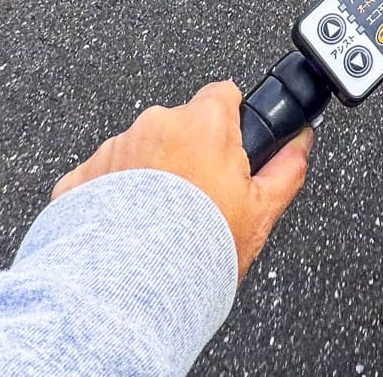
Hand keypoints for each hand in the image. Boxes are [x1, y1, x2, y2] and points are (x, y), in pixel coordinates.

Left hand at [52, 81, 312, 277]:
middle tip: (198, 199)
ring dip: (149, 175)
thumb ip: (287, 168)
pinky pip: (102, 178)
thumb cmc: (200, 247)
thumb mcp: (262, 211)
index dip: (232, 121)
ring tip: (160, 222)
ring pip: (141, 151)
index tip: (231, 148)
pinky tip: (128, 229)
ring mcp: (114, 149)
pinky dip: (112, 196)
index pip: (223, 95)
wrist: (135, 288)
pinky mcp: (81, 177)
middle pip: (181, 126)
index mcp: (203, 123)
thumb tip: (301, 144)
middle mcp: (155, 125)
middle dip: (189, 152)